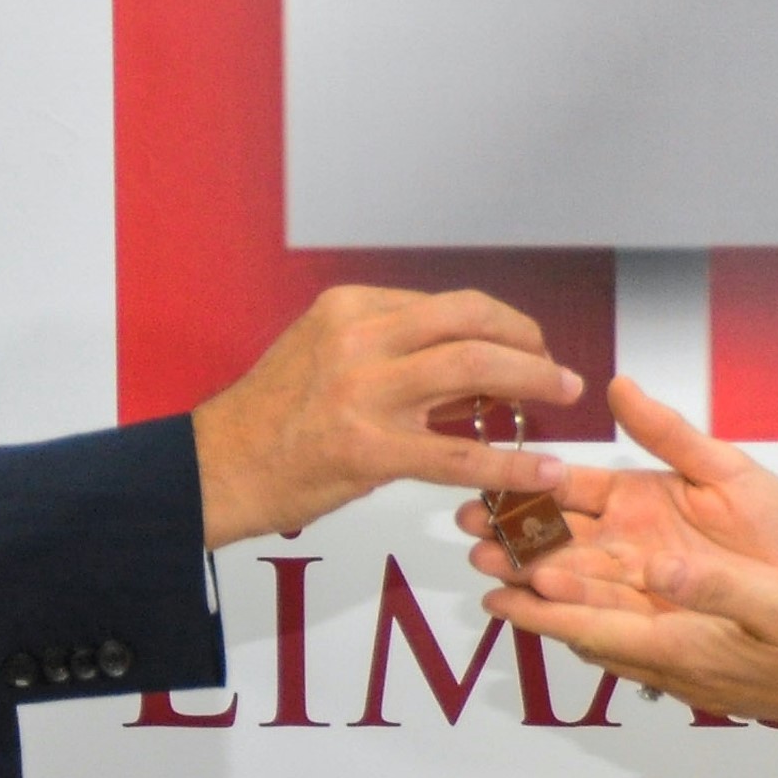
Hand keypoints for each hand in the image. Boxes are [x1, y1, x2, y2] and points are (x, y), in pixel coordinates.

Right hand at [194, 287, 580, 547]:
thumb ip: (391, 355)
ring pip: (474, 372)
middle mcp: (358, 339)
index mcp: (349, 309)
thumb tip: (468, 372)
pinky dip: (512, 464)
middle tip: (557, 370)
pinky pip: (459, 455)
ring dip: (534, 382)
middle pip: (471, 322)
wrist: (214, 469)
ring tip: (563, 399)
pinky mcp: (367, 451)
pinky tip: (545, 473)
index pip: (448, 305)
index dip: (501, 324)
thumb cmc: (270, 420)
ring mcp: (362, 393)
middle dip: (528, 343)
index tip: (526, 346)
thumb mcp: (324, 357)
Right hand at [464, 377, 777, 609]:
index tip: (492, 480)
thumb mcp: (726, 469)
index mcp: (637, 498)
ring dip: (525, 574)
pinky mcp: (647, 624)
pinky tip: (525, 612)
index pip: (570, 488)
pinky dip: (558, 616)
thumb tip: (619, 386)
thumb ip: (669, 433)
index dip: (529, 484)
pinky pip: (595, 619)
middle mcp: (625, 543)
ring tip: (488, 570)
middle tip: (472, 529)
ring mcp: (633, 585)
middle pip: (555, 537)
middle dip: (512, 532)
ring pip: (566, 579)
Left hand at [493, 539, 777, 734]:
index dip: (540, 611)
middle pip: (591, 636)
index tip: (493, 594)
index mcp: (689, 647)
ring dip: (569, 616)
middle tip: (491, 579)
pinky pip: (643, 646)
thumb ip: (714, 587)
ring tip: (530, 588)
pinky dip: (609, 624)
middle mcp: (681, 666)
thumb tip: (656, 568)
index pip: (594, 629)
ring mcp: (696, 674)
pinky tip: (606, 609)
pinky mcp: (713, 670)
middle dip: (539, 609)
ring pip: (614, 642)